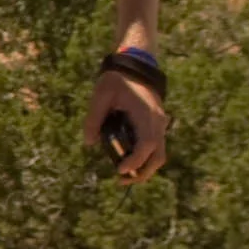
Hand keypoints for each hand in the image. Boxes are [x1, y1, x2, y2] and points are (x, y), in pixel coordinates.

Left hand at [86, 66, 165, 180]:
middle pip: (158, 156)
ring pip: (159, 154)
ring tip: (122, 174)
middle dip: (142, 172)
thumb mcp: (100, 95)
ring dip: (144, 168)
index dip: (135, 160)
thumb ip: (93, 118)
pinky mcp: (156, 126)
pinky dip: (143, 158)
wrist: (134, 68)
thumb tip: (89, 142)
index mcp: (145, 113)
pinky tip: (126, 161)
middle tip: (121, 180)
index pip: (146, 144)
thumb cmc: (117, 80)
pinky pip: (154, 148)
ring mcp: (159, 125)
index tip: (119, 170)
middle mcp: (157, 122)